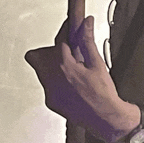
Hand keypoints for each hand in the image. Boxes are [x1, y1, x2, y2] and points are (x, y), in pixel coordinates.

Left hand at [25, 16, 136, 142]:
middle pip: (37, 56)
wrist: (106, 119)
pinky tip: (70, 82)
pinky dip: (55, 80)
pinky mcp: (51, 102)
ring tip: (70, 67)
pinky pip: (46, 84)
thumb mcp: (97, 63)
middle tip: (66, 50)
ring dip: (51, 65)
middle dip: (50, 50)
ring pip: (40, 70)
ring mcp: (50, 92)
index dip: (64, 31)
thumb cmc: (103, 93)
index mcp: (65, 66)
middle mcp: (53, 80)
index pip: (58, 41)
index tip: (70, 27)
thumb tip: (86, 23)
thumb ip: (88, 41)